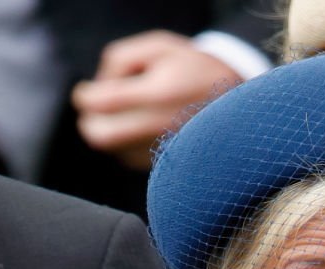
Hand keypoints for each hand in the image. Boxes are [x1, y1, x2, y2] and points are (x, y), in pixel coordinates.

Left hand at [72, 31, 239, 169]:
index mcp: (158, 93)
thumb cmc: (193, 68)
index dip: (85, 97)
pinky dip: (126, 144)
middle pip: (100, 136)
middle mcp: (160, 126)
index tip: (85, 93)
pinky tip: (143, 129)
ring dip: (111, 132)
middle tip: (96, 109)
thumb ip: (120, 59)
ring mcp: (166, 150)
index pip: (102, 101)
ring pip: (114, 150)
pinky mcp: (169, 165)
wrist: (239, 104)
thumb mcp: (159, 46)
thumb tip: (98, 88)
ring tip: (130, 115)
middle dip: (90, 121)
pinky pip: (131, 159)